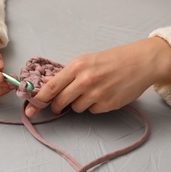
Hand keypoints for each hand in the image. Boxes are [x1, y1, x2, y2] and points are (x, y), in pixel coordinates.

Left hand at [25, 37, 170, 115]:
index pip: (51, 87)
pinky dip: (93, 106)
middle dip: (57, 106)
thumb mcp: (86, 61)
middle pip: (60, 102)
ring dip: (78, 104)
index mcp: (77, 67)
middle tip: (59, 105)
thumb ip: (65, 74)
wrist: (141, 62)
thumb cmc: (111, 60)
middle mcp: (85, 81)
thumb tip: (46, 82)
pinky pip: (91, 111)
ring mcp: (97, 94)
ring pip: (75, 108)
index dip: (39, 99)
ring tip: (91, 92)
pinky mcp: (108, 104)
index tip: (29, 108)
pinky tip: (102, 95)